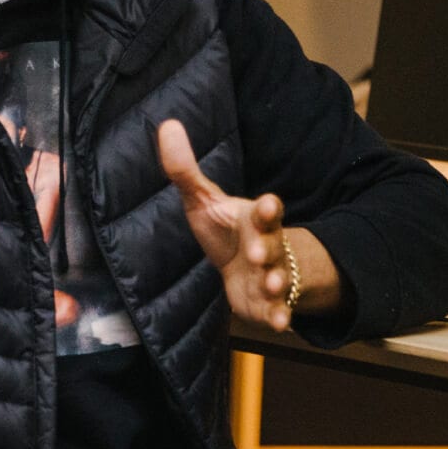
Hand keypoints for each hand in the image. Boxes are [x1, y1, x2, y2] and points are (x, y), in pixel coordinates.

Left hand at [158, 119, 293, 329]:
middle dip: (268, 248)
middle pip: (273, 245)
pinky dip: (280, 316)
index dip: (269, 208)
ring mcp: (271, 275)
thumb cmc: (226, 229)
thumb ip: (186, 170)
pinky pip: (278, 310)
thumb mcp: (204, 200)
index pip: (266, 211)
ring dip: (276, 282)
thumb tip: (167, 124)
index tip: (269, 203)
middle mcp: (268, 246)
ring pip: (279, 278)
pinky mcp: (268, 303)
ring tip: (271, 285)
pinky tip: (280, 324)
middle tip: (258, 252)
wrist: (247, 267)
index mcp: (255, 220)